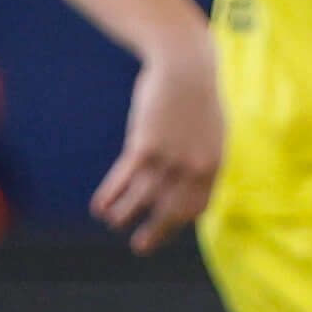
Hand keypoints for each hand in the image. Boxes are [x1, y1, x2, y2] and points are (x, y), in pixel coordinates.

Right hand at [95, 35, 224, 252]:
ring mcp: (170, 158)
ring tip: (112, 220)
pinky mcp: (145, 146)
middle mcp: (194, 167)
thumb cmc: (196, 93)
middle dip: (154, 232)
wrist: (186, 64)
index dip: (179, 222)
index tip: (163, 227)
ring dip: (125, 214)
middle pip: (171, 211)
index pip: (197, 206)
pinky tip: (99, 206)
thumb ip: (200, 154)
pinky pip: (124, 180)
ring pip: (143, 199)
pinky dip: (110, 195)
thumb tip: (186, 174)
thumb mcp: (209, 128)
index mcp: (213, 164)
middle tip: (140, 246)